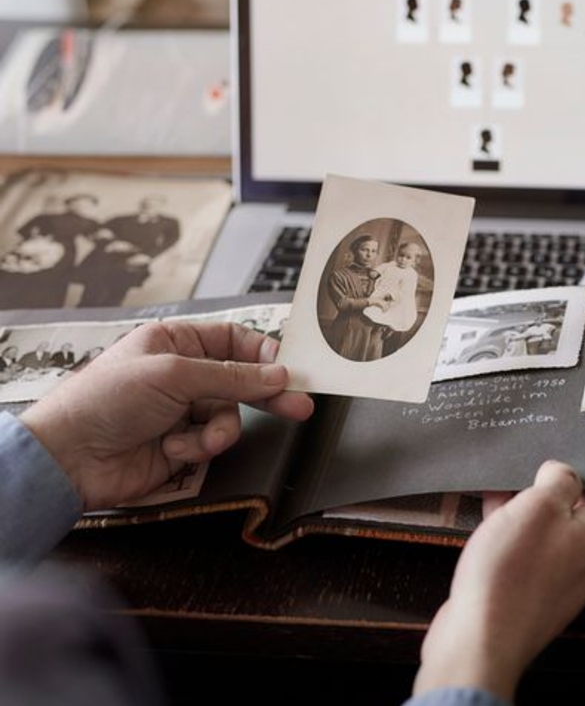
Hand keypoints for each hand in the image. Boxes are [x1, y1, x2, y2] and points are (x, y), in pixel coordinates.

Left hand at [19, 321, 313, 510]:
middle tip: (300, 406)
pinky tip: (173, 448)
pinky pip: (212, 442)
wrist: (71, 458)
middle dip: (268, 395)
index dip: (263, 352)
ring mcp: (183, 410)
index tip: (289, 368)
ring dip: (218, 430)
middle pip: (241, 379)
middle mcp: (182, 374)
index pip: (234, 340)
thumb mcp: (174, 375)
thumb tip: (277, 374)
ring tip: (199, 440)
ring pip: (230, 416)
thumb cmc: (106, 401)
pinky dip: (198, 448)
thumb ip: (232, 376)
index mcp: (176, 342)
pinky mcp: (183, 444)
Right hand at [414, 461, 584, 700]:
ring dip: (537, 498)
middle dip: (570, 476)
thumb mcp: (539, 508)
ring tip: (514, 470)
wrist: (480, 639)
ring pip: (557, 523)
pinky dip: (516, 521)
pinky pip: (531, 543)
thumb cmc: (513, 573)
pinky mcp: (532, 584)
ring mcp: (561, 572)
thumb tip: (563, 472)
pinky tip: (492, 502)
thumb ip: (559, 481)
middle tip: (549, 448)